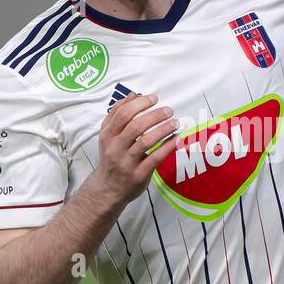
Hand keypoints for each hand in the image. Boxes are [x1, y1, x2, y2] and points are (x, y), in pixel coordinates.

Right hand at [93, 93, 179, 207]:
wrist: (107, 189)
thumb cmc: (112, 157)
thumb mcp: (108, 135)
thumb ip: (118, 114)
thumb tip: (134, 95)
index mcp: (107, 135)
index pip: (123, 114)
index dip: (140, 104)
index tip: (154, 99)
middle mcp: (115, 148)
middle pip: (135, 126)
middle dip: (155, 115)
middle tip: (168, 110)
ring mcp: (126, 162)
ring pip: (145, 141)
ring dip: (163, 130)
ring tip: (175, 123)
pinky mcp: (138, 174)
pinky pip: (155, 158)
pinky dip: (167, 147)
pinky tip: (176, 139)